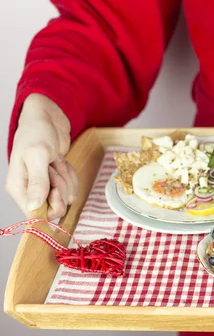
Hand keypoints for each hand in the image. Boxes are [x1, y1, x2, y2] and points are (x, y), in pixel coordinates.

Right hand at [5, 94, 78, 219]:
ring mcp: (45, 187)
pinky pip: (72, 188)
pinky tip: (61, 161)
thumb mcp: (37, 154)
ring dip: (67, 177)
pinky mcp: (57, 182)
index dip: (50, 206)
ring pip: (67, 197)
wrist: (48, 120)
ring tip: (55, 160)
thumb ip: (37, 181)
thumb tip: (33, 207)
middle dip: (61, 187)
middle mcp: (30, 191)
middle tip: (53, 168)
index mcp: (18, 188)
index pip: (35, 215)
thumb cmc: (37, 133)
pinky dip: (72, 174)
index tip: (55, 191)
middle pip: (55, 208)